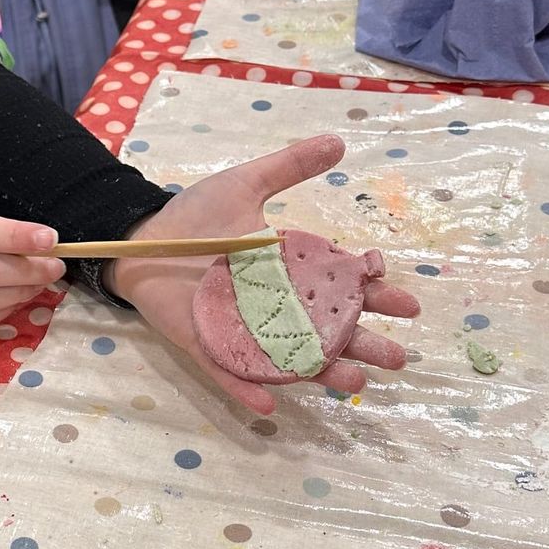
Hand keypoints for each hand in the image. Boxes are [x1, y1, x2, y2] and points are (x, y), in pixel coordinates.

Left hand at [109, 135, 420, 415]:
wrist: (141, 239)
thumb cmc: (194, 217)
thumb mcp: (245, 185)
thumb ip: (289, 167)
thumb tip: (339, 141)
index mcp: (290, 272)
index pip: (343, 289)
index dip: (376, 297)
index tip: (407, 305)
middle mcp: (275, 308)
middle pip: (328, 333)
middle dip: (365, 346)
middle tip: (398, 358)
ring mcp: (243, 332)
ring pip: (291, 361)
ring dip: (321, 375)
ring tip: (355, 384)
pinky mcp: (207, 347)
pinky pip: (230, 375)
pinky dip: (248, 391)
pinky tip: (270, 407)